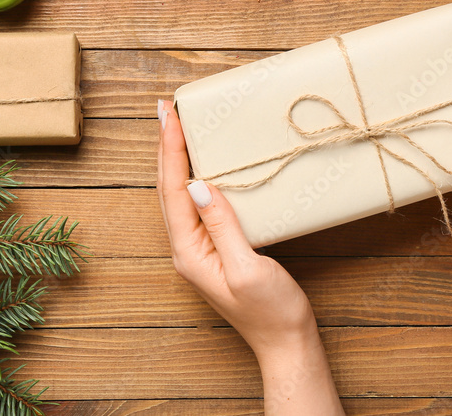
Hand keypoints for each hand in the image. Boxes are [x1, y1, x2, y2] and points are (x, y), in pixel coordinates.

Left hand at [156, 100, 318, 361]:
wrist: (286, 342)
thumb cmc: (270, 311)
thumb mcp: (247, 268)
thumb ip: (222, 226)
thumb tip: (198, 184)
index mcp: (189, 252)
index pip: (174, 191)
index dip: (171, 150)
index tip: (170, 116)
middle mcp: (188, 249)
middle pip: (169, 188)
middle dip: (166, 147)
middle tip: (165, 108)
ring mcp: (201, 249)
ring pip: (180, 194)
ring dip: (177, 159)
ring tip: (175, 126)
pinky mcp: (217, 248)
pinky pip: (198, 205)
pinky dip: (195, 176)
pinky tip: (202, 164)